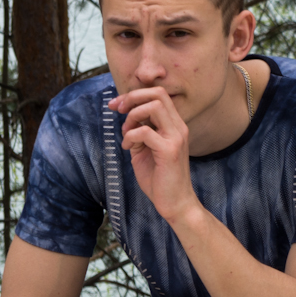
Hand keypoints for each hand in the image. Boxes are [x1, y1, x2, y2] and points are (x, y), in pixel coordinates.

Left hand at [109, 87, 199, 221]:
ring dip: (133, 115)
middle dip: (132, 97)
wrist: (175, 203)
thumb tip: (127, 120)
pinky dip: (130, 136)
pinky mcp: (169, 150)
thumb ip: (139, 133)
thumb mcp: (145, 150)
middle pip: (158, 93)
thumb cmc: (160, 178)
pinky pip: (145, 131)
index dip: (135, 94)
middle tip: (119, 110)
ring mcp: (176, 138)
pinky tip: (128, 148)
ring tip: (126, 132)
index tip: (117, 105)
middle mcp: (178, 127)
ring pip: (154, 106)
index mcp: (174, 125)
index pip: (159, 94)